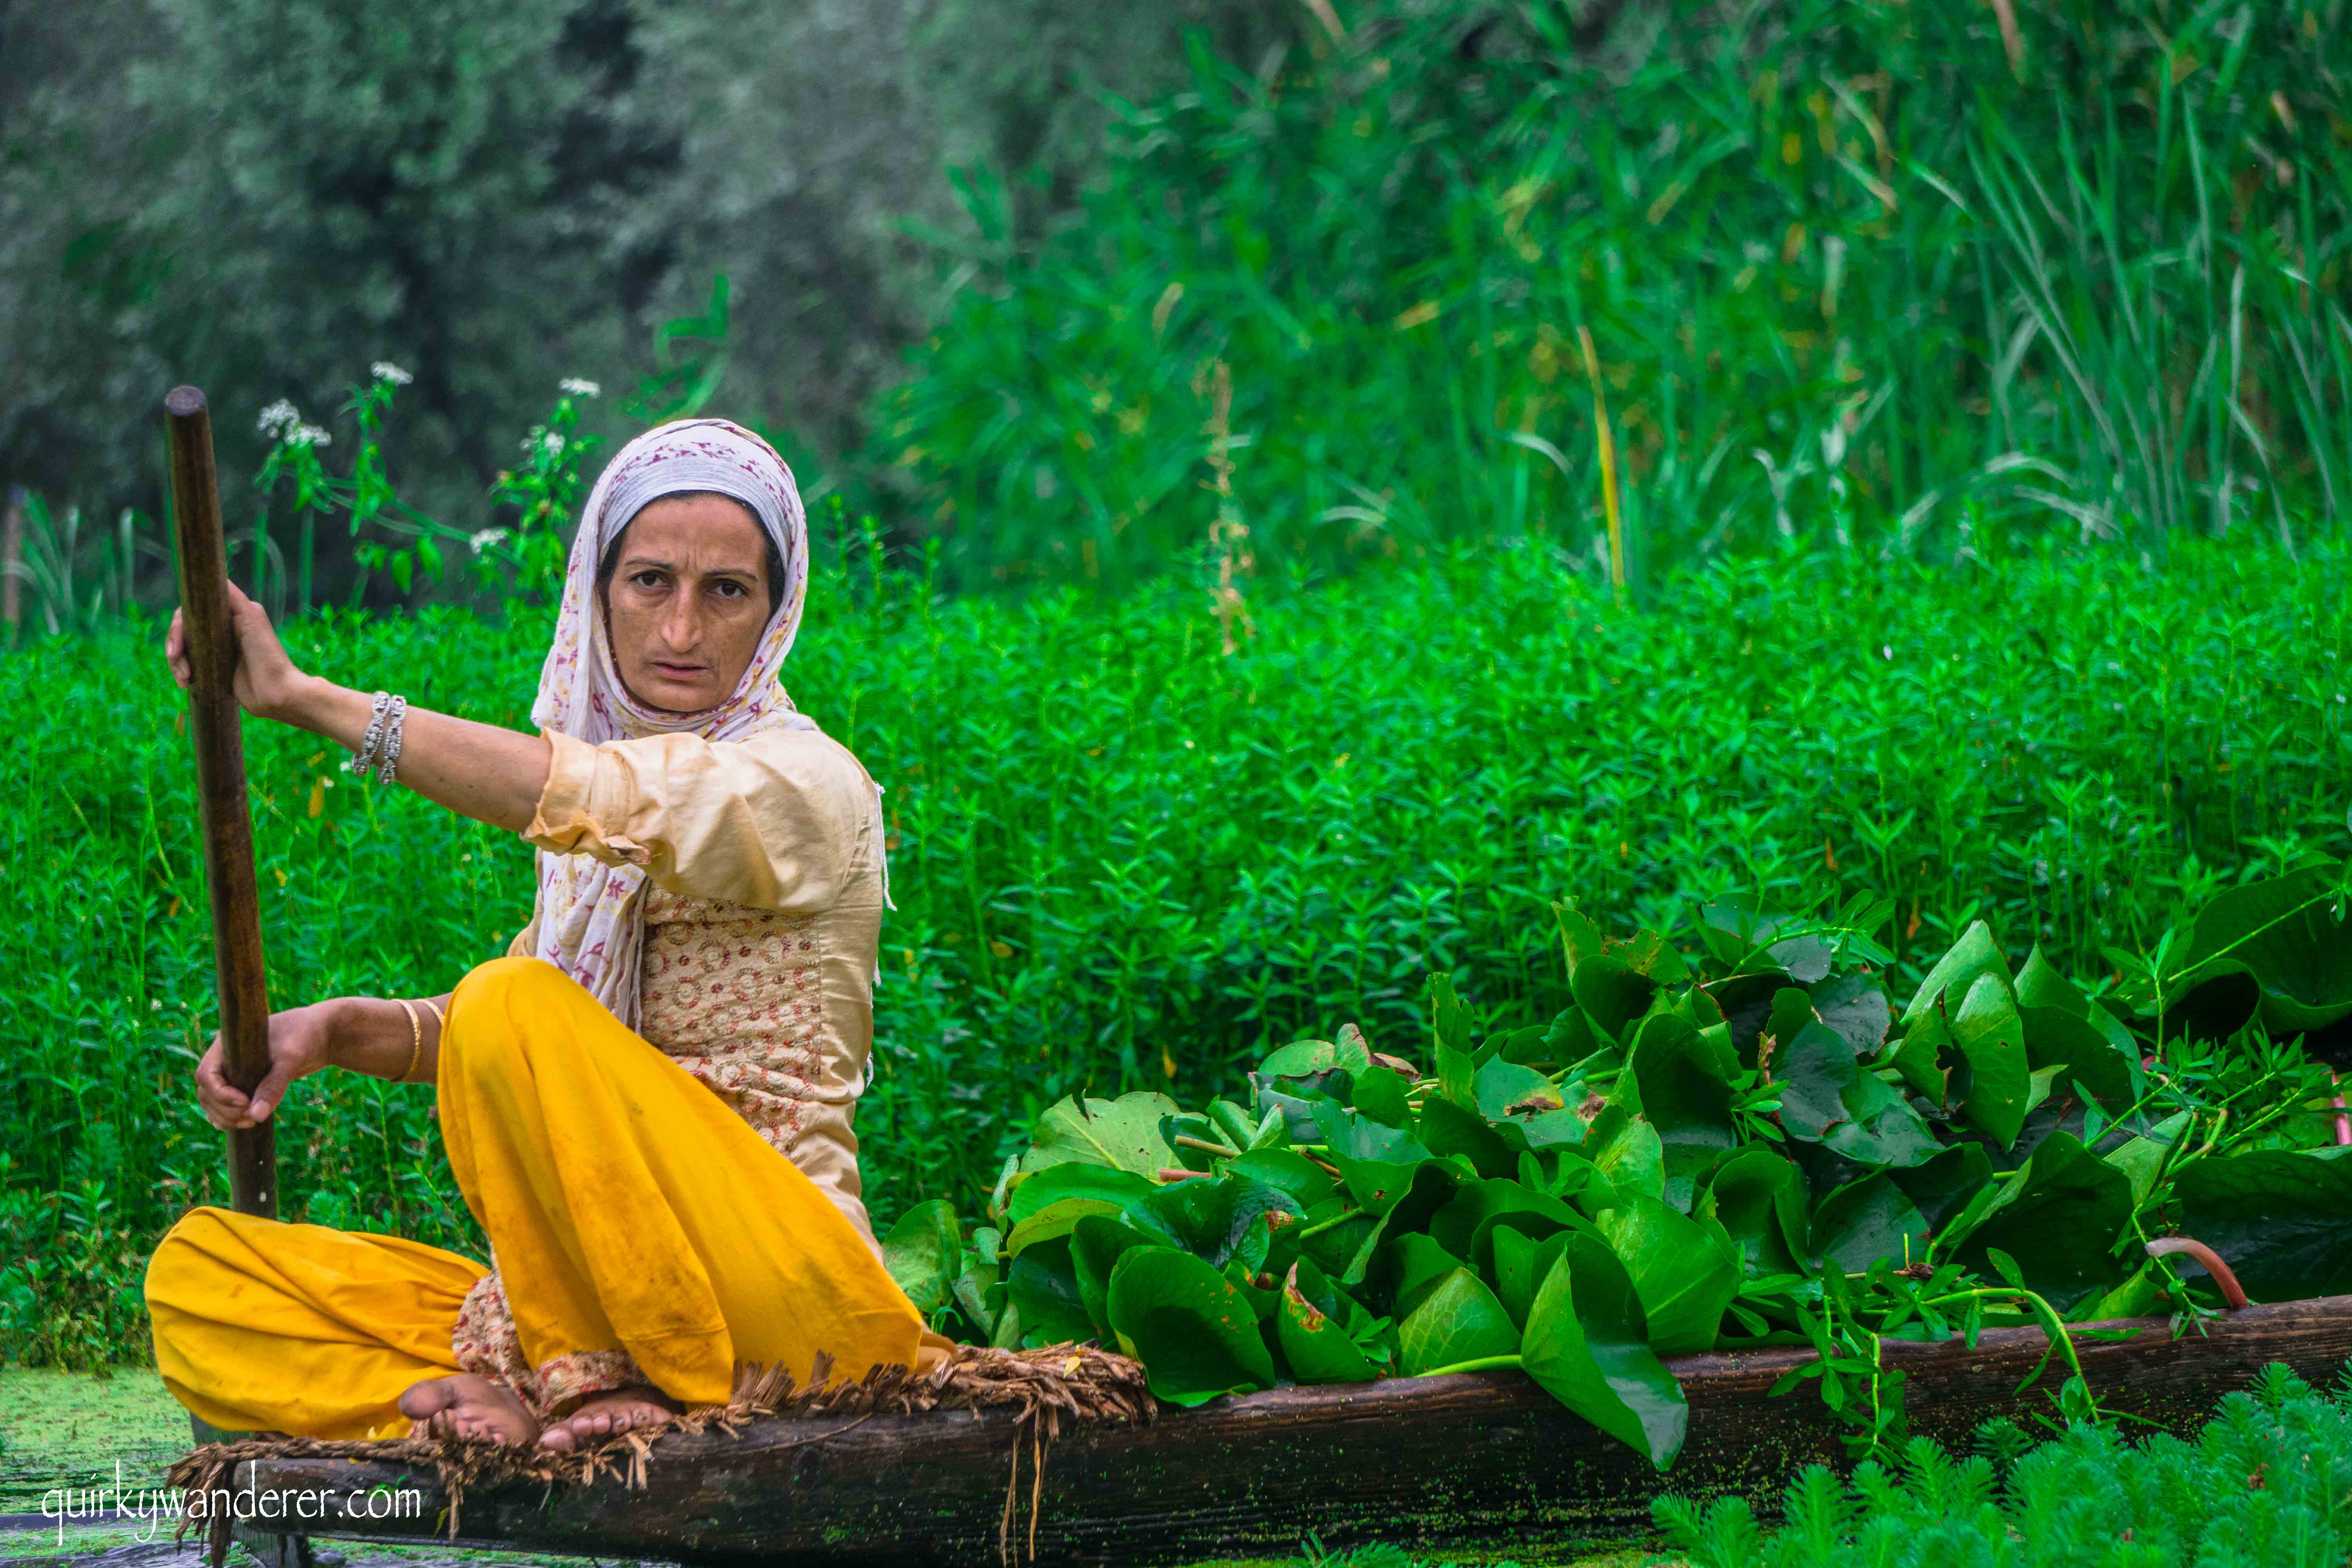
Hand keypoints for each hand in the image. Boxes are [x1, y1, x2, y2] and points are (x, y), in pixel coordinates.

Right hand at [165, 577, 316, 724]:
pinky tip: (185, 683)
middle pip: (183, 630)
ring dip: (176, 662)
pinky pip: (188, 665)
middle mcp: (222, 629)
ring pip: (182, 648)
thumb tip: (215, 575)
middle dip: (174, 645)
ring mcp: (217, 649)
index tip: (178, 638)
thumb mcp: (253, 620)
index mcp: (231, 615)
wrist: (276, 693)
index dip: (179, 623)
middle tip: (176, 658)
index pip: (192, 610)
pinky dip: (182, 672)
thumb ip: (235, 598)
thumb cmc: (268, 656)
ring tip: (184, 678)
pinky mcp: (214, 668)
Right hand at [195, 1000, 340, 1128]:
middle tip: (251, 1118)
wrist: (320, 1035)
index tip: (245, 1102)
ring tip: (252, 1122)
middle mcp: (225, 1060)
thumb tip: (256, 1116)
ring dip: (226, 1117)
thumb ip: (274, 1085)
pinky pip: (225, 1106)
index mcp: (227, 1045)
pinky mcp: (245, 1084)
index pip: (206, 1074)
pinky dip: (230, 1117)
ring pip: (213, 1102)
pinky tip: (246, 1123)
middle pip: (207, 1092)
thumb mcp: (291, 1058)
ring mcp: (233, 1073)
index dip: (220, 1093)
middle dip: (224, 1110)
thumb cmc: (304, 1036)